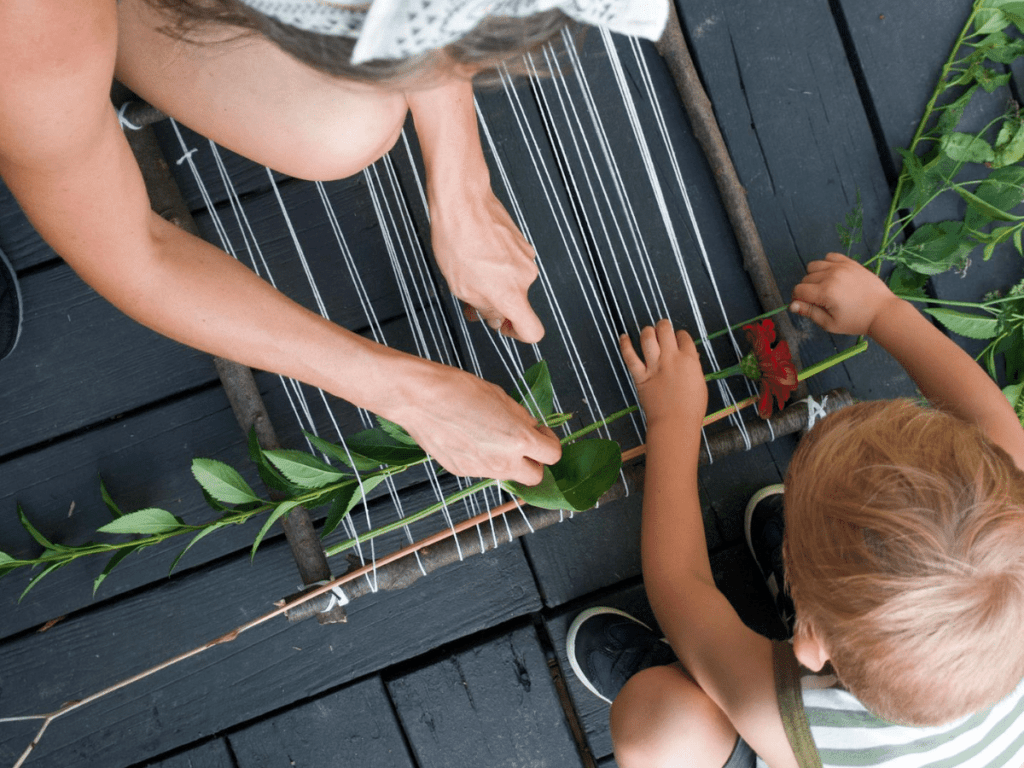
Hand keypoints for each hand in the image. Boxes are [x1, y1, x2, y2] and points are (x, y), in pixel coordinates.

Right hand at [395, 363, 561, 483]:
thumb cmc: (459, 390)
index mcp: (519, 440)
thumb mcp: (501, 397)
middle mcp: (502, 462)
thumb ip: (521, 418)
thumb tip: (530, 428)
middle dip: (533, 462)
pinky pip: (482, 470)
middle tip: (523, 443)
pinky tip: (470, 439)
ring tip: (491, 437)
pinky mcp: (461, 472)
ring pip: (507, 475)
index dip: (549, 442)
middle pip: (535, 477)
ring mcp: (480, 470)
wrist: (420, 399)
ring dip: (508, 461)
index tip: (541, 433)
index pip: (552, 456)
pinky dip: (483, 459)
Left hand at [429, 184, 544, 343]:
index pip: (533, 331)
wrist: (463, 201)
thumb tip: (496, 318)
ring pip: (512, 283)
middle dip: (494, 304)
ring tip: (467, 271)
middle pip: (517, 303)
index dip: (518, 335)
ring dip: (492, 284)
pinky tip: (476, 254)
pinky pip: (511, 265)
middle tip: (469, 299)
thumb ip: (484, 308)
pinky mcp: (521, 242)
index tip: (501, 326)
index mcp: (512, 294)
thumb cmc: (458, 241)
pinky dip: (496, 266)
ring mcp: (525, 258)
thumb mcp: (461, 287)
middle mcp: (525, 277)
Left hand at [620, 319, 707, 428]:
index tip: (678, 338)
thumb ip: (693, 368)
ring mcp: (654, 366)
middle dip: (664, 325)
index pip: (684, 337)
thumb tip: (690, 357)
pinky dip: (625, 344)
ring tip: (648, 331)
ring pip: (648, 338)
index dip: (680, 335)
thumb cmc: (691, 408)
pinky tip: (623, 336)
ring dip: (647, 331)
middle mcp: (671, 359)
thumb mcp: (700, 384)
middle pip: (666, 331)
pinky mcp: (640, 376)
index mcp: (689, 360)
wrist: (675, 423)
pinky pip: (630, 356)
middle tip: (662, 327)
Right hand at [790, 252, 900, 335]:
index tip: (807, 305)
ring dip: (815, 276)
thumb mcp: (830, 323)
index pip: (798, 290)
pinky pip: (829, 256)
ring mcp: (842, 267)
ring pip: (814, 266)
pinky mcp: (850, 262)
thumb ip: (809, 312)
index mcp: (825, 292)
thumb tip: (792, 305)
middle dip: (808, 290)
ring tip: (826, 287)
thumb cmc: (856, 321)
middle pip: (805, 278)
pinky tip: (834, 276)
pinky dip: (827, 264)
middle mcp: (831, 276)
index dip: (798, 299)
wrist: (883, 312)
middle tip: (821, 301)